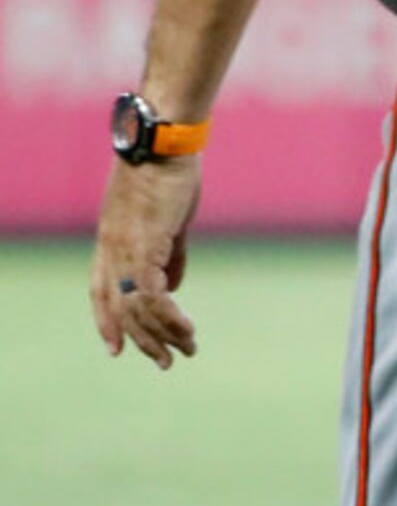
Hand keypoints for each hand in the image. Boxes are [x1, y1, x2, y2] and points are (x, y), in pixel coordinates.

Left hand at [91, 158, 202, 368]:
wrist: (164, 143)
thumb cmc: (169, 173)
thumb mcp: (169, 219)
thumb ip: (169, 253)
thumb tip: (173, 286)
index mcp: (112, 242)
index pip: (100, 292)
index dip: (106, 322)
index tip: (117, 349)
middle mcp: (112, 250)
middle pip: (119, 309)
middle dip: (142, 340)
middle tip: (165, 362)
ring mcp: (126, 250)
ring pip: (136, 309)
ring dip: (161, 335)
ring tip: (185, 350)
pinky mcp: (147, 247)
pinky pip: (153, 296)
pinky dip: (169, 317)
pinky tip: (187, 327)